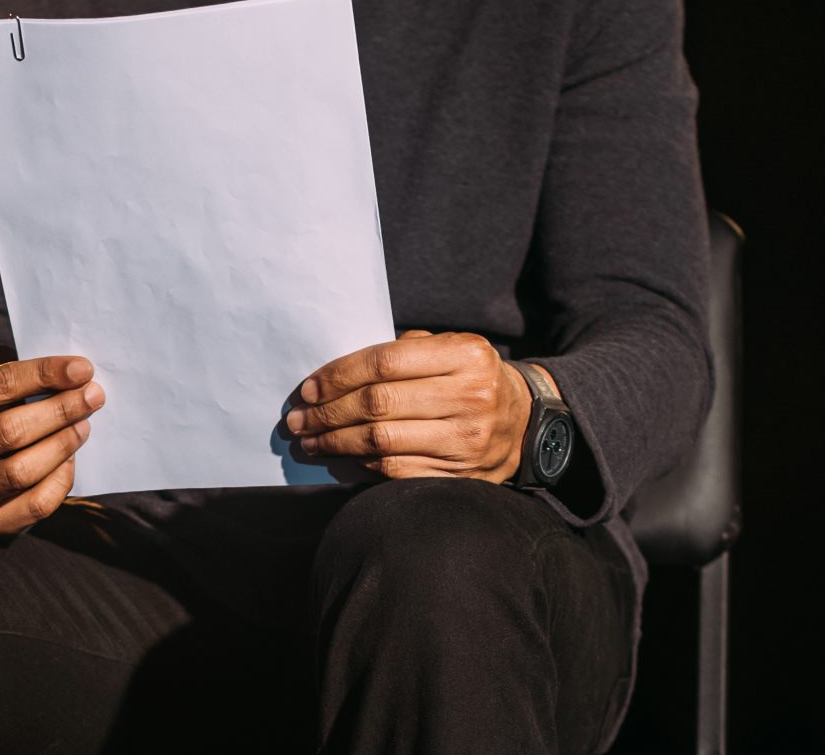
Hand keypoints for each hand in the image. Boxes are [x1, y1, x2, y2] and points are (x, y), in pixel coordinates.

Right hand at [0, 355, 104, 535]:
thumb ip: (9, 374)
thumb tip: (70, 371)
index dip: (45, 374)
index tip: (82, 369)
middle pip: (11, 431)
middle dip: (60, 411)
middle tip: (93, 396)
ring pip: (23, 471)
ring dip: (63, 444)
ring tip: (83, 425)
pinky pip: (35, 504)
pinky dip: (60, 480)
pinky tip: (68, 460)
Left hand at [284, 330, 538, 482]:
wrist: (527, 423)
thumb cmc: (471, 379)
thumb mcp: (452, 349)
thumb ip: (403, 352)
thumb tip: (333, 377)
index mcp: (466, 355)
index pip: (384, 362)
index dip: (338, 376)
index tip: (308, 389)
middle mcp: (471, 396)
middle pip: (378, 404)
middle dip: (327, 413)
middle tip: (297, 419)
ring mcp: (468, 440)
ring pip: (382, 442)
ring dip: (335, 443)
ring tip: (309, 440)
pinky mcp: (462, 474)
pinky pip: (397, 470)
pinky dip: (362, 463)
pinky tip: (343, 457)